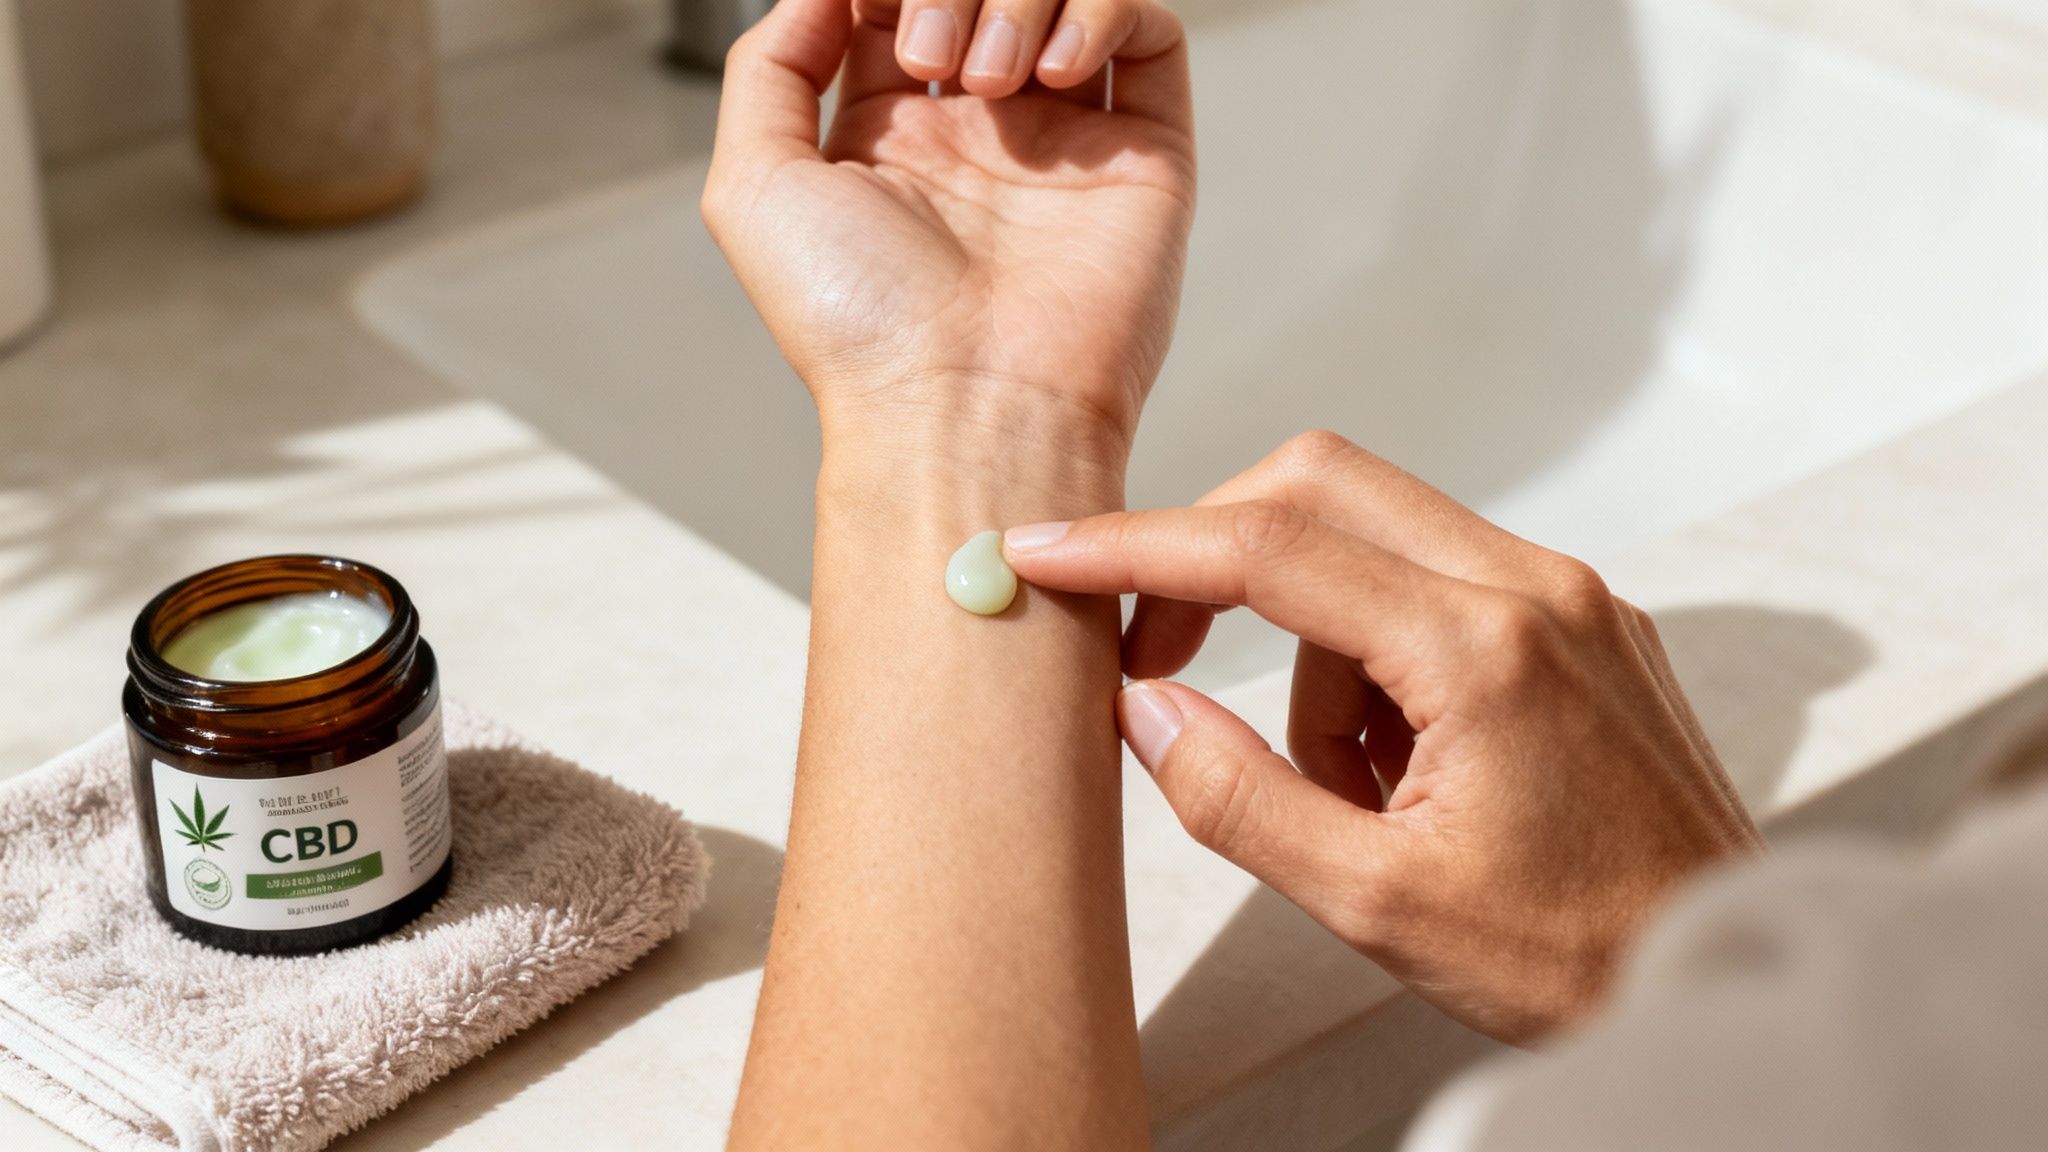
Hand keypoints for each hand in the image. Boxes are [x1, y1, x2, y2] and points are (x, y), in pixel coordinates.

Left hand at [702, 0, 1194, 464]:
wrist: (961, 405)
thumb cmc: (858, 326)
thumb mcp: (756, 188)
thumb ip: (769, 68)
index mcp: (893, 138)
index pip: (896, 5)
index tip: (874, 10)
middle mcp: (984, 135)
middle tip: (932, 54)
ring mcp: (1067, 142)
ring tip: (991, 77)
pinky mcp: (1144, 158)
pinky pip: (1150, 35)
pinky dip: (1105, 11)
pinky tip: (1054, 70)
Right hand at [1002, 431, 1765, 1043]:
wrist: (1723, 971)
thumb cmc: (1576, 958)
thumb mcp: (1378, 904)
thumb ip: (1240, 798)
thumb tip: (1144, 705)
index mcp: (1485, 651)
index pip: (1270, 550)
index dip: (1138, 546)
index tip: (1050, 552)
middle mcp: (1536, 589)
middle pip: (1321, 486)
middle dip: (1213, 553)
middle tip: (1156, 653)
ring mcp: (1569, 596)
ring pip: (1374, 544)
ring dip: (1315, 650)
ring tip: (1357, 795)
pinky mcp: (1584, 620)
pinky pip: (1436, 585)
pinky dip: (1379, 659)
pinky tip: (1410, 771)